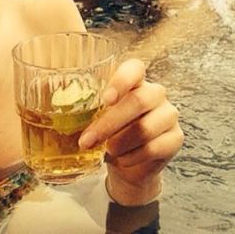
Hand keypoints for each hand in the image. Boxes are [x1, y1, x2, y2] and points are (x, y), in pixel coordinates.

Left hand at [79, 59, 183, 205]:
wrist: (128, 165)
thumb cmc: (110, 135)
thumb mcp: (98, 119)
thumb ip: (88, 111)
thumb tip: (58, 114)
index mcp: (136, 82)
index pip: (135, 68)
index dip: (122, 80)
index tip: (106, 99)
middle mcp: (156, 94)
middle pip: (138, 101)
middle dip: (108, 124)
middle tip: (87, 141)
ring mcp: (169, 115)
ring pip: (145, 128)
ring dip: (119, 144)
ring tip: (107, 151)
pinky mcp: (176, 138)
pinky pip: (153, 148)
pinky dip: (131, 157)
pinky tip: (122, 159)